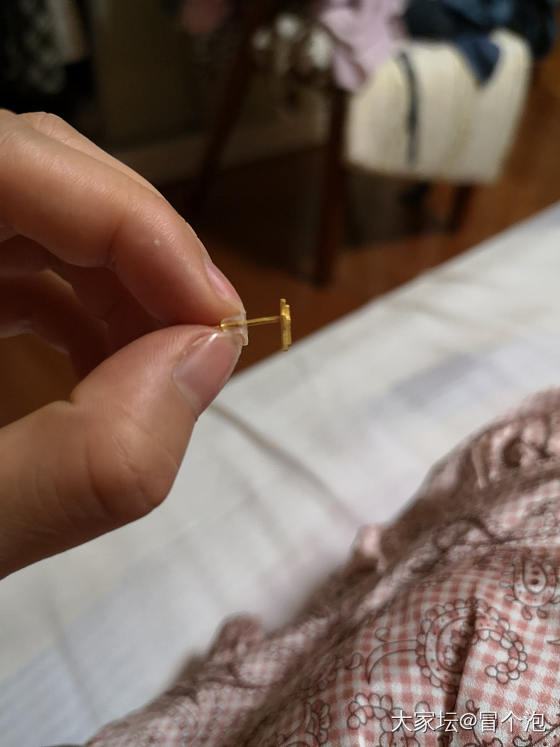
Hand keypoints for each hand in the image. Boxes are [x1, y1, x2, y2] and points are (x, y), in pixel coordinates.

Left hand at [0, 110, 244, 577]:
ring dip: (115, 281)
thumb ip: (88, 462)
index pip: (11, 160)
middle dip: (138, 251)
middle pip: (32, 167)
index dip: (136, 226)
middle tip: (200, 340)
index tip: (216, 319)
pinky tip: (103, 362)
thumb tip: (208, 361)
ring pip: (32, 208)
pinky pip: (11, 257)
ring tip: (159, 362)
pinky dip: (74, 304)